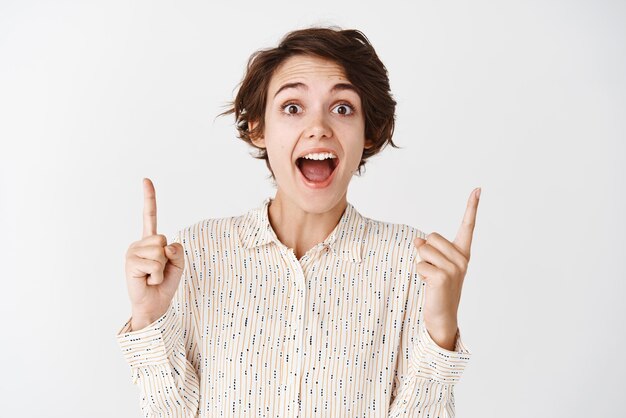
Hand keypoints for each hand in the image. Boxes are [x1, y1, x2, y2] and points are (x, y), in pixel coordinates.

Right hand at [124, 178, 184, 330]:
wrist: (155, 304)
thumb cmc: (165, 284)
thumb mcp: (178, 264)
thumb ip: (177, 251)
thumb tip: (165, 245)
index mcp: (151, 241)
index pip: (150, 216)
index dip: (149, 198)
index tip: (146, 180)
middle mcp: (139, 244)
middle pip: (163, 239)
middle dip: (168, 258)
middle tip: (159, 272)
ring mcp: (132, 252)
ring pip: (159, 251)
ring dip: (162, 269)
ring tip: (153, 277)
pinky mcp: (130, 263)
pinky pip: (155, 263)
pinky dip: (157, 275)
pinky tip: (148, 281)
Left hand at [413, 187, 480, 349]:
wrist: (442, 316)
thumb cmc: (437, 289)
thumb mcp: (434, 264)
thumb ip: (429, 249)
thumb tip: (418, 240)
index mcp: (463, 254)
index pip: (467, 226)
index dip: (472, 207)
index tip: (478, 189)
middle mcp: (462, 259)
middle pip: (431, 237)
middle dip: (425, 251)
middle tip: (433, 271)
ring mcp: (454, 268)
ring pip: (423, 250)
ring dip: (421, 263)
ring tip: (431, 279)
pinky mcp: (443, 277)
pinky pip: (420, 264)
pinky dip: (419, 273)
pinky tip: (429, 286)